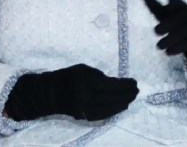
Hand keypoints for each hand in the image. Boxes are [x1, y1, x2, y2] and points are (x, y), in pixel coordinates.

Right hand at [4, 64, 138, 120]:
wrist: (50, 93)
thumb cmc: (68, 77)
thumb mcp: (84, 69)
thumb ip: (100, 76)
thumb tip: (117, 84)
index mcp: (87, 83)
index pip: (112, 86)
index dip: (125, 85)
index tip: (134, 82)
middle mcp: (87, 98)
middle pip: (113, 98)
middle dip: (127, 95)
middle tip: (136, 91)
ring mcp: (85, 109)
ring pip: (109, 109)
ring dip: (123, 104)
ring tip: (131, 98)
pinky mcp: (84, 116)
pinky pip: (103, 115)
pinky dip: (114, 111)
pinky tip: (121, 107)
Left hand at [142, 0, 186, 91]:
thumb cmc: (179, 24)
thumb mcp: (167, 15)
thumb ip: (155, 5)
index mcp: (183, 7)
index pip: (177, 2)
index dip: (173, 3)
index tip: (167, 5)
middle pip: (180, 18)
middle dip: (168, 24)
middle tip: (155, 31)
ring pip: (184, 32)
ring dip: (170, 40)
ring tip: (158, 46)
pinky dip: (177, 48)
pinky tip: (167, 52)